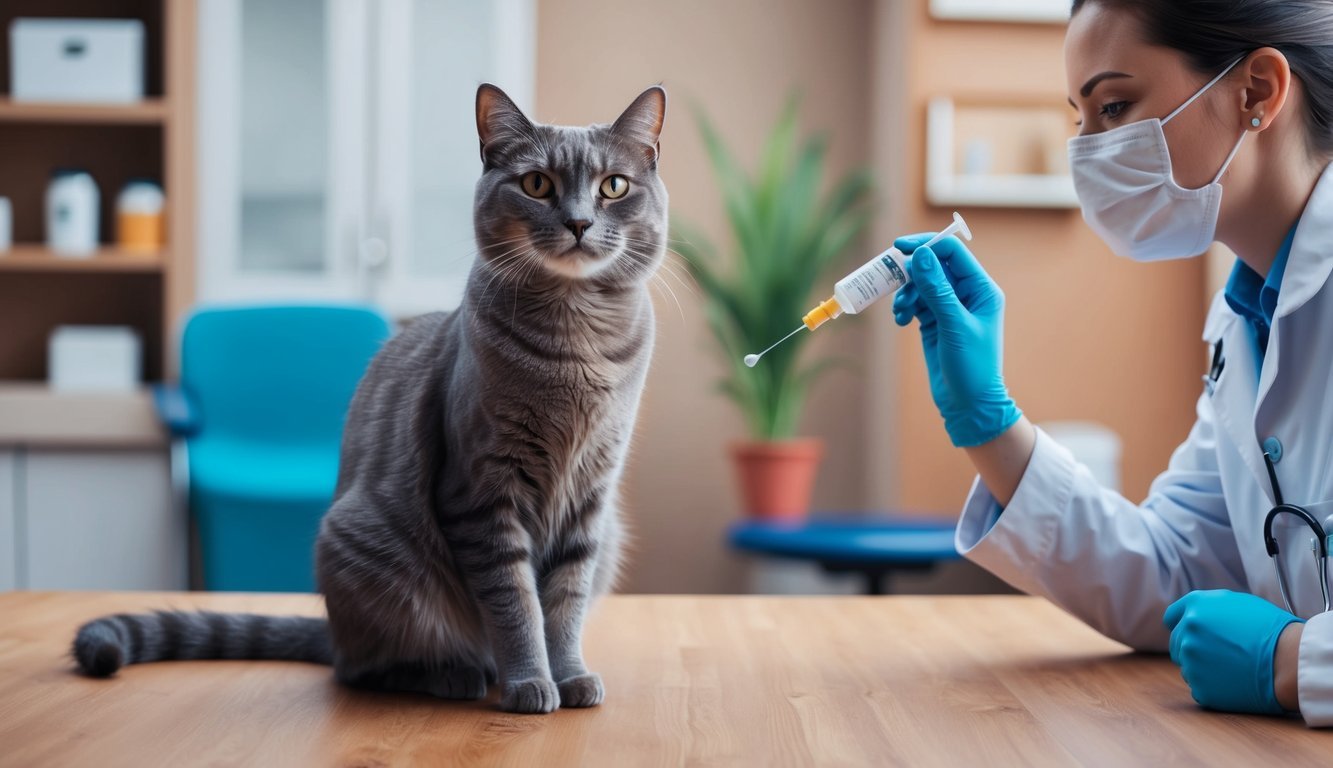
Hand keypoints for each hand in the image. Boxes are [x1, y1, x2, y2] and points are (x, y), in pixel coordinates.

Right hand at [891, 234, 1021, 446]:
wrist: (968, 405)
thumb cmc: (972, 367)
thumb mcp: (954, 325)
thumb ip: (938, 289)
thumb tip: (922, 254)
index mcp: (981, 289)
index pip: (953, 253)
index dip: (927, 245)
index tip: (900, 247)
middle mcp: (966, 294)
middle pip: (932, 266)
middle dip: (911, 273)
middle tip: (891, 280)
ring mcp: (949, 308)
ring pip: (920, 285)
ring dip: (906, 294)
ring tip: (901, 313)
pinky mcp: (934, 322)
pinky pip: (915, 303)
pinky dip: (904, 308)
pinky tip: (902, 321)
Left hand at [1163, 590, 1303, 714]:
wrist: (1289, 661)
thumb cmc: (1272, 630)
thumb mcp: (1237, 603)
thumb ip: (1208, 607)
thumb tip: (1192, 615)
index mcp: (1195, 607)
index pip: (1172, 618)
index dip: (1183, 626)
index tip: (1194, 634)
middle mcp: (1186, 631)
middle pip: (1177, 644)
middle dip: (1194, 648)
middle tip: (1221, 654)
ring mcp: (1191, 661)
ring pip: (1188, 666)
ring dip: (1203, 667)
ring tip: (1232, 667)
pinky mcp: (1199, 687)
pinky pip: (1198, 687)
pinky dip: (1212, 687)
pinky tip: (1233, 682)